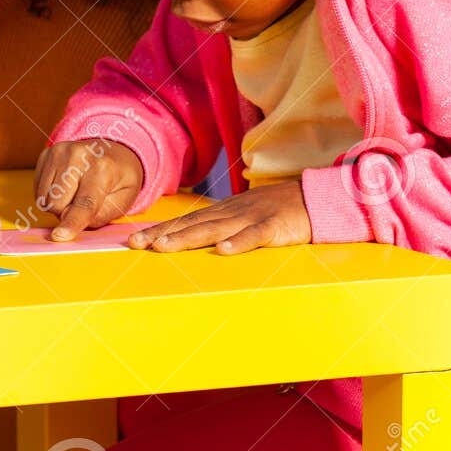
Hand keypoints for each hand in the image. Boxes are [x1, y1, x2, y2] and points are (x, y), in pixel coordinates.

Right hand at [34, 139, 144, 240]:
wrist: (113, 149)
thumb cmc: (120, 178)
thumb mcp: (124, 199)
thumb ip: (99, 215)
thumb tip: (69, 221)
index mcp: (103, 168)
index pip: (85, 203)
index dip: (72, 222)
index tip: (59, 236)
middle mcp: (78, 156)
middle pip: (58, 204)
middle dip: (66, 213)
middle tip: (82, 203)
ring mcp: (59, 152)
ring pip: (44, 199)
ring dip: (57, 204)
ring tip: (74, 193)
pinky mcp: (46, 154)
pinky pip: (38, 189)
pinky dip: (49, 195)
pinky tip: (64, 186)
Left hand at [130, 180, 311, 254]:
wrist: (315, 199)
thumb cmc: (277, 211)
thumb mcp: (244, 216)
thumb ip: (222, 226)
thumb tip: (194, 239)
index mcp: (224, 212)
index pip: (186, 221)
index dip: (160, 230)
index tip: (135, 240)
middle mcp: (232, 213)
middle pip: (192, 224)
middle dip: (163, 234)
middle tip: (136, 244)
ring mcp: (252, 218)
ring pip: (215, 229)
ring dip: (188, 237)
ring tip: (164, 246)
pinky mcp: (274, 227)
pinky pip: (254, 236)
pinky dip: (238, 243)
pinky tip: (223, 251)